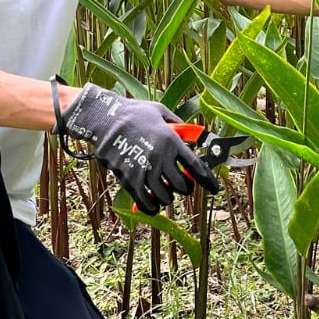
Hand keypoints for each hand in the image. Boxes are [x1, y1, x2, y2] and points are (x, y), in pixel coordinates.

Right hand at [53, 83, 219, 215]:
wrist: (104, 118)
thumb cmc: (133, 112)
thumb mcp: (160, 112)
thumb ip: (178, 124)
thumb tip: (193, 135)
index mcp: (171, 141)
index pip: (196, 167)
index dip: (207, 180)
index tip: (213, 187)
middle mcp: (160, 158)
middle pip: (182, 186)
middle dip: (184, 187)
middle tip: (181, 183)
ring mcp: (145, 170)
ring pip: (165, 196)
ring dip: (168, 196)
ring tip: (164, 190)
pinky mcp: (129, 180)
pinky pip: (146, 202)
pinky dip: (152, 206)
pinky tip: (153, 204)